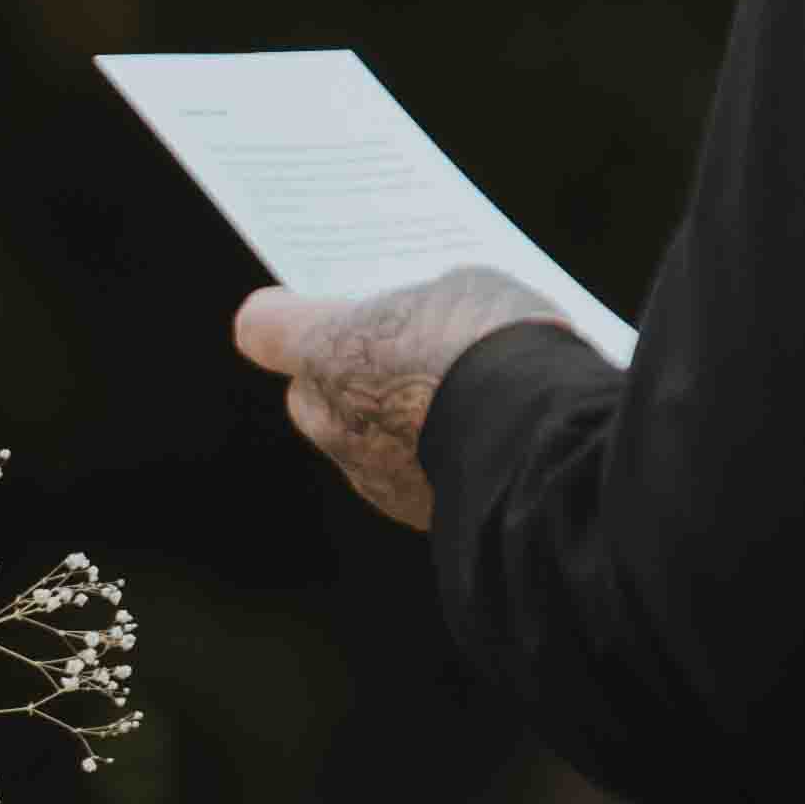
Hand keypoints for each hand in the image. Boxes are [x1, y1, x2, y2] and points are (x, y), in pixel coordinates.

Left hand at [231, 264, 570, 530]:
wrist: (542, 440)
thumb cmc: (498, 344)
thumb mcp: (465, 289)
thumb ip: (423, 309)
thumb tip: (431, 326)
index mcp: (324, 348)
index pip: (262, 328)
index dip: (283, 314)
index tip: (297, 303)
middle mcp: (329, 418)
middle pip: (309, 394)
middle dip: (343, 376)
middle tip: (393, 350)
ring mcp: (368, 475)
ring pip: (360, 443)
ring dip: (392, 423)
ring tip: (453, 397)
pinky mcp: (414, 514)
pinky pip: (407, 479)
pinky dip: (432, 460)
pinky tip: (480, 439)